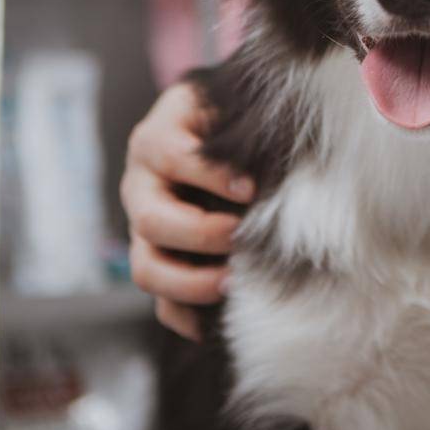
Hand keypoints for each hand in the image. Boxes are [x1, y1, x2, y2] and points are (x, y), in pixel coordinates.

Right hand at [120, 81, 253, 340]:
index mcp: (156, 141)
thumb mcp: (229, 106)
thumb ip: (243, 124)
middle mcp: (140, 186)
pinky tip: (216, 323)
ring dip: (190, 283)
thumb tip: (288, 144)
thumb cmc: (229, 117)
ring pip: (146, 268)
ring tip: (235, 283)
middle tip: (242, 237)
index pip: (171, 157)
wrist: (210, 130)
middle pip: (151, 221)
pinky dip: (185, 316)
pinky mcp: (157, 260)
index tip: (251, 189)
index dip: (209, 175)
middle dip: (200, 234)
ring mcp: (143, 229)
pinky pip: (159, 301)